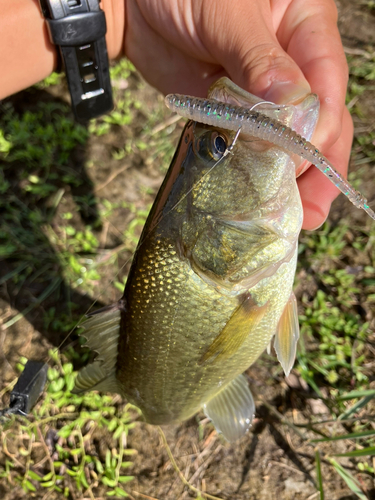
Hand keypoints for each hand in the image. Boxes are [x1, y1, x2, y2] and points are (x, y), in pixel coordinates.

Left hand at [124, 0, 351, 229]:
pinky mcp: (237, 113)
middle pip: (319, 120)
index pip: (327, 83)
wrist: (135, 4)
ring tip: (295, 217)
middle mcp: (294, 63)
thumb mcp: (226, 12)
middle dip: (316, 166)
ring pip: (290, 140)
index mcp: (305, 26)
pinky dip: (257, 173)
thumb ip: (260, 58)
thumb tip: (294, 107)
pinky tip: (260, 199)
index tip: (301, 159)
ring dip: (292, 179)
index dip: (320, 126)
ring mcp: (264, 94)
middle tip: (310, 209)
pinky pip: (253, 146)